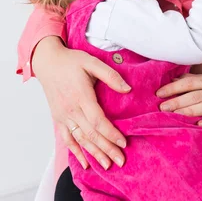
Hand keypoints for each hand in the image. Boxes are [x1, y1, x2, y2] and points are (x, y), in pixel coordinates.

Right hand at [32, 36, 130, 169]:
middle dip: (106, 149)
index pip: (98, 121)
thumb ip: (110, 76)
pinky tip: (85, 162)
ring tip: (107, 165)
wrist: (48, 62)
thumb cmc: (72, 61)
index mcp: (81, 96)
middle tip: (121, 161)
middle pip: (91, 134)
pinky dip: (76, 152)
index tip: (123, 143)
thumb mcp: (92, 62)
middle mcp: (71, 110)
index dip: (111, 133)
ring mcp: (63, 116)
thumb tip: (127, 89)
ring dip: (94, 154)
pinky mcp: (58, 119)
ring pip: (80, 139)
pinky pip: (67, 139)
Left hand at [156, 73, 201, 127]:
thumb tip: (173, 81)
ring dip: (189, 111)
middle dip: (177, 101)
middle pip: (195, 96)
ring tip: (174, 115)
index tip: (159, 93)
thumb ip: (192, 80)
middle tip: (162, 107)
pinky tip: (198, 124)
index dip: (174, 88)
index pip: (189, 82)